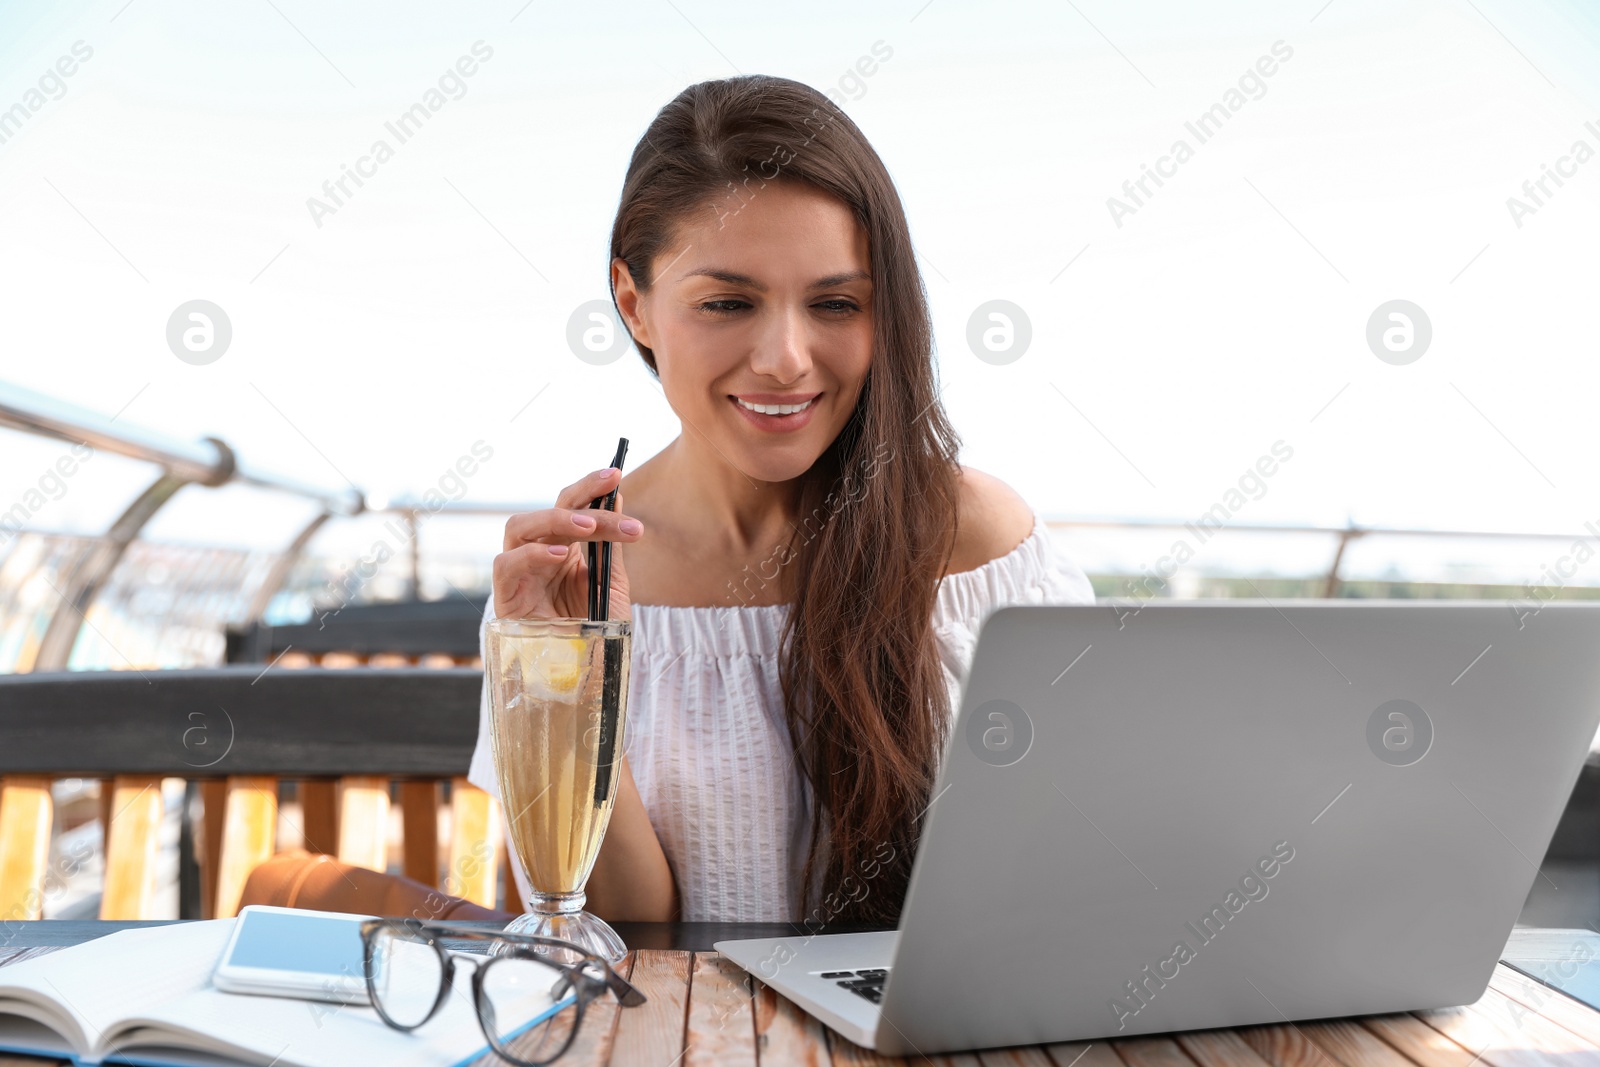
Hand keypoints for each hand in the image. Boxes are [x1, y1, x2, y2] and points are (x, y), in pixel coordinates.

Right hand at [493, 467, 641, 620]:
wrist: (583, 675)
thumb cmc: (595, 629)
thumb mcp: (612, 584)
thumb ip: (610, 545)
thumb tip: (617, 497)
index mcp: (564, 547)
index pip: (571, 505)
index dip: (591, 487)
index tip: (617, 474)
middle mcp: (537, 553)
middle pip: (548, 509)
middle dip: (581, 499)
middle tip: (613, 496)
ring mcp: (518, 573)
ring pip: (519, 526)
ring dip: (556, 520)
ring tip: (589, 526)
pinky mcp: (504, 596)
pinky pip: (506, 564)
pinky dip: (531, 555)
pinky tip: (559, 555)